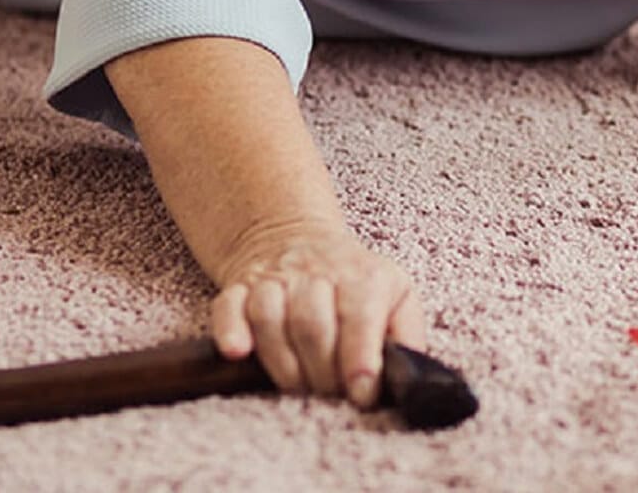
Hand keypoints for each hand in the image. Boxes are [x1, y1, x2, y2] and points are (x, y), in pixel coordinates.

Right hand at [210, 222, 426, 407]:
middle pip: (312, 324)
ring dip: (283, 363)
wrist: (299, 240)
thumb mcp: (397, 296)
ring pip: (270, 317)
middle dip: (321, 373)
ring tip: (297, 387)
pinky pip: (229, 307)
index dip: (359, 360)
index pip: (359, 317)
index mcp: (362, 276)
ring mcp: (274, 278)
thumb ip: (407, 334)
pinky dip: (230, 331)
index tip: (361, 395)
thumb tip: (408, 375)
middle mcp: (316, 272)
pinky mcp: (240, 287)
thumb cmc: (356, 283)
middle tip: (330, 397)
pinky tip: (239, 352)